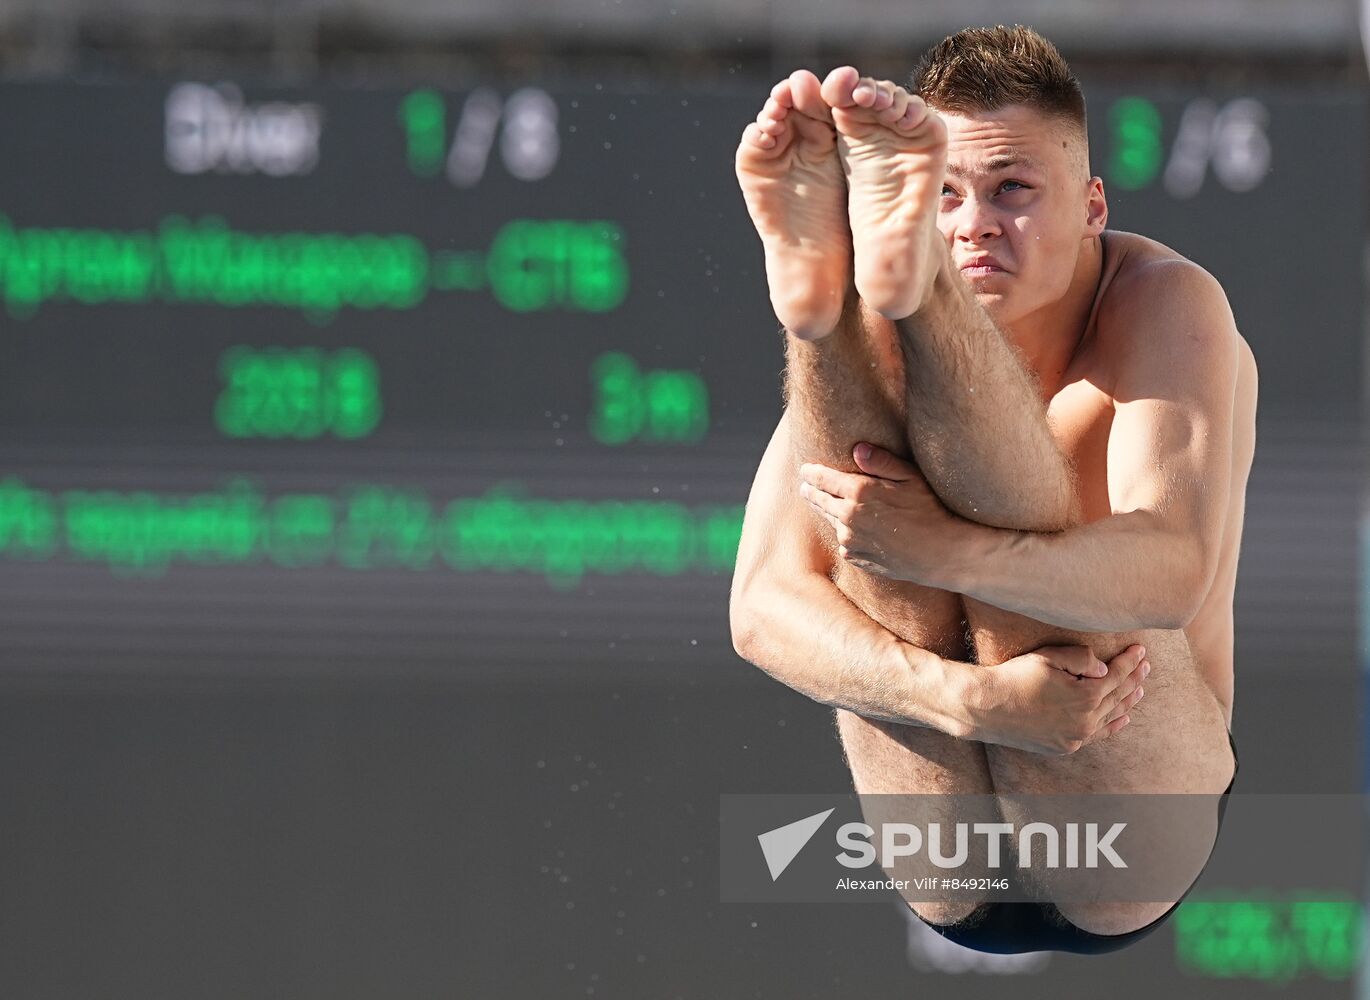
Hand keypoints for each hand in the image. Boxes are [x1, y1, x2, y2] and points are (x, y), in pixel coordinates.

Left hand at [798, 442, 961, 583]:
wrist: (942, 553)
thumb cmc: (931, 510)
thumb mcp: (911, 478)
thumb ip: (881, 462)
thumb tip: (857, 449)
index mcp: (860, 492)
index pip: (824, 479)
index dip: (811, 473)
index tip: (804, 470)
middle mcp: (849, 517)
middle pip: (821, 501)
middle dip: (811, 492)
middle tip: (805, 487)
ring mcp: (851, 540)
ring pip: (831, 522)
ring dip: (827, 513)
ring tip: (824, 505)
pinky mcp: (858, 558)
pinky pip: (844, 543)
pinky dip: (845, 535)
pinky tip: (852, 532)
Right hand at [965, 643, 1149, 755]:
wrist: (985, 708)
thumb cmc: (1014, 677)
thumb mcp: (1048, 657)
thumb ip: (1081, 659)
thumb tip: (1105, 669)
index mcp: (1085, 697)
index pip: (1117, 676)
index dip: (1130, 661)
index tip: (1140, 649)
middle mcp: (1085, 722)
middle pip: (1118, 697)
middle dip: (1134, 679)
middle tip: (1145, 665)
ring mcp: (1075, 737)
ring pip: (1111, 718)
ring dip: (1127, 701)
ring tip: (1140, 689)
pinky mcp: (1064, 746)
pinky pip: (1096, 735)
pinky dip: (1112, 725)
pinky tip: (1122, 717)